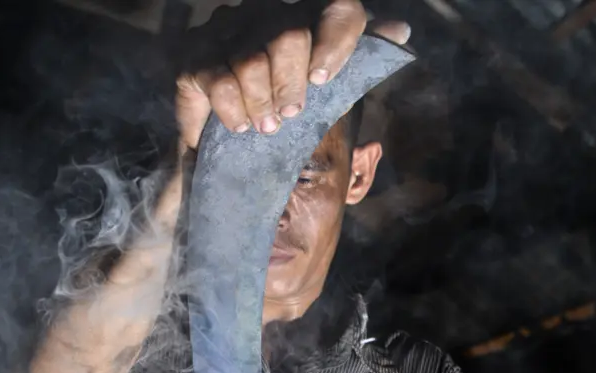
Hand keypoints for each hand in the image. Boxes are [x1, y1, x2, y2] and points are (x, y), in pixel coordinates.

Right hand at [175, 0, 411, 151]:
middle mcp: (263, 13)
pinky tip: (240, 126)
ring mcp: (226, 29)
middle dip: (291, 84)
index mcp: (303, 15)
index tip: (323, 80)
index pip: (337, 6)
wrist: (224, 136)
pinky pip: (218, 81)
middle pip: (288, 34)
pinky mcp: (195, 55)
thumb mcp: (326, 83)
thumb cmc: (283, 103)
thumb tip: (400, 30)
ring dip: (262, 102)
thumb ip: (360, 54)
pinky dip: (233, 110)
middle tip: (291, 114)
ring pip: (252, 59)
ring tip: (267, 127)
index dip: (337, 39)